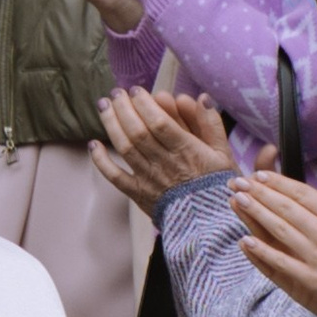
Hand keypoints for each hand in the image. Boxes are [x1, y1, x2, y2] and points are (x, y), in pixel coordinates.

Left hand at [87, 85, 234, 212]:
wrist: (209, 226)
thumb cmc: (216, 186)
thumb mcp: (223, 154)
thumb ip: (212, 124)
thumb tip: (202, 96)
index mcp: (187, 151)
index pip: (160, 123)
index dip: (144, 104)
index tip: (136, 90)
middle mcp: (165, 164)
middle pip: (138, 132)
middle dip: (124, 108)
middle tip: (117, 92)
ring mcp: (149, 179)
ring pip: (125, 148)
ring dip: (111, 124)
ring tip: (104, 106)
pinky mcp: (138, 194)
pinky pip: (115, 177)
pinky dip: (101, 161)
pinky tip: (93, 144)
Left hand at [230, 167, 316, 316]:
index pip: (301, 194)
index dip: (278, 183)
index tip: (259, 176)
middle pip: (283, 208)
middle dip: (258, 193)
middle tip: (238, 183)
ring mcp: (311, 258)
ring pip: (277, 231)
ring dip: (254, 214)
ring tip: (236, 201)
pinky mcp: (306, 282)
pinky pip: (278, 264)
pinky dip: (260, 252)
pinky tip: (244, 242)